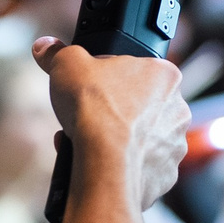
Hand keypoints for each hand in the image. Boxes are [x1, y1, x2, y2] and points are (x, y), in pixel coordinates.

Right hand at [34, 38, 187, 210]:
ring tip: (86, 142)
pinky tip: (97, 163)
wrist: (104, 165)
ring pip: (139, 139)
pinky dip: (120, 166)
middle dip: (113, 112)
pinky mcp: (165, 175)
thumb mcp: (67, 66)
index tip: (91, 87)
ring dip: (116, 139)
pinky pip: (140, 167)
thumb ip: (58, 53)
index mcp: (165, 76)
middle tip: (88, 117)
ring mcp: (173, 145)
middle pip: (138, 106)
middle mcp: (177, 110)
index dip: (108, 78)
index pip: (135, 70)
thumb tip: (46, 47)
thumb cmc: (97, 112)